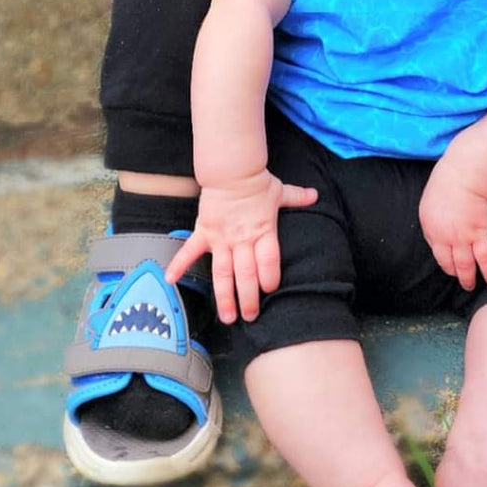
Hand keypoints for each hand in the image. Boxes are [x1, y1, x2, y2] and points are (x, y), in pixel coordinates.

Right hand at [165, 170, 316, 322]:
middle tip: (250, 317)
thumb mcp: (279, 191)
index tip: (270, 290)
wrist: (231, 169)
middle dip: (249, 298)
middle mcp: (243, 239)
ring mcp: (222, 238)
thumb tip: (316, 195)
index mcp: (264, 231)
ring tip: (227, 317)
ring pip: (223, 272)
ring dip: (225, 296)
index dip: (270, 277)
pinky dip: (179, 264)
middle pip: (247, 273)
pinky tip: (171, 280)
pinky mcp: (205, 232)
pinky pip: (191, 250)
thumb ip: (297, 197)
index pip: (269, 260)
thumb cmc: (256, 181)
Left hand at [419, 160, 486, 290]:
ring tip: (472, 285)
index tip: (449, 263)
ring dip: (469, 278)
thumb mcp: (432, 196)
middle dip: (454, 273)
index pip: (435, 249)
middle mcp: (443, 236)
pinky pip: (484, 259)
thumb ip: (436, 211)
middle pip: (447, 262)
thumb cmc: (450, 178)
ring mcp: (461, 238)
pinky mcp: (479, 235)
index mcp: (429, 225)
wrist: (465, 174)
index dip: (443, 259)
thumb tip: (441, 216)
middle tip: (460, 280)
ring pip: (465, 266)